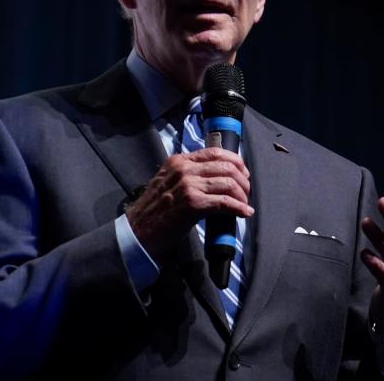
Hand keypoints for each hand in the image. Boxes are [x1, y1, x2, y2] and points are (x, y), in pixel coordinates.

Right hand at [126, 147, 253, 258]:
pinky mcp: (192, 204)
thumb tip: (217, 177)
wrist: (138, 232)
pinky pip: (224, 202)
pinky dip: (238, 207)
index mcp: (178, 161)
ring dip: (242, 194)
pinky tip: (244, 212)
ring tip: (244, 204)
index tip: (242, 172)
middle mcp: (183, 169)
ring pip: (228, 182)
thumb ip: (189, 174)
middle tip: (246, 191)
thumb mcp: (168, 182)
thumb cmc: (155, 211)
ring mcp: (188, 185)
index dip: (234, 161)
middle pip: (226, 166)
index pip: (214, 152)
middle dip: (242, 179)